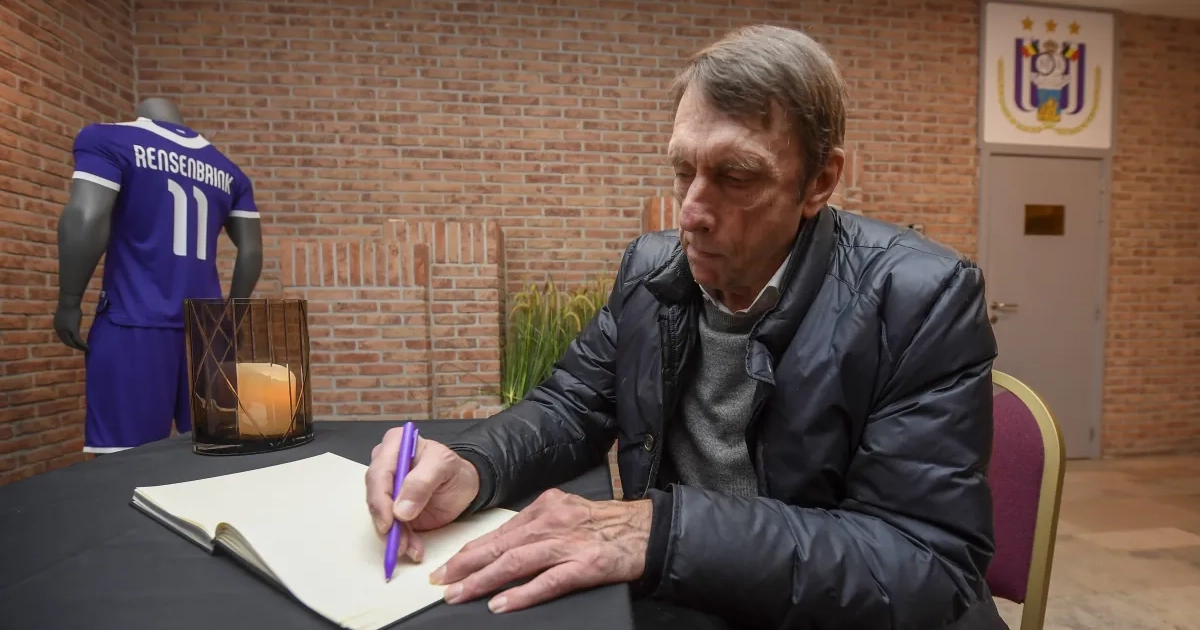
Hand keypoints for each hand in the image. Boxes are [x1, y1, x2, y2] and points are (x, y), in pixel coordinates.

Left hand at [53, 302, 87, 351]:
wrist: (69, 302)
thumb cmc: (69, 304)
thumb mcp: (66, 313)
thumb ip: (68, 318)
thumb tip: (72, 318)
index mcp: (57, 326)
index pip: (62, 337)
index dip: (69, 341)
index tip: (75, 344)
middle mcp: (59, 330)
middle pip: (67, 342)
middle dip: (74, 346)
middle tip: (81, 349)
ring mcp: (65, 331)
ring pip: (72, 343)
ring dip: (79, 348)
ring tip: (86, 350)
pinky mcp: (73, 330)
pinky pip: (78, 341)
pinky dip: (83, 346)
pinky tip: (88, 348)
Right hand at [365, 429, 480, 563]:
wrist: (464, 485)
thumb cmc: (454, 469)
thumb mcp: (445, 466)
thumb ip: (422, 482)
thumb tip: (400, 510)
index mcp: (395, 444)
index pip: (379, 472)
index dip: (380, 498)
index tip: (389, 521)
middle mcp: (385, 465)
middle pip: (375, 495)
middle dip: (386, 522)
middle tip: (398, 542)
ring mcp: (386, 489)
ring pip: (381, 515)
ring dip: (394, 536)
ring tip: (410, 548)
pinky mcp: (392, 510)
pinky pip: (391, 528)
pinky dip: (401, 541)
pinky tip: (412, 549)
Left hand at [429, 488, 652, 613]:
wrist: (647, 530)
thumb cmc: (608, 524)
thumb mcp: (568, 513)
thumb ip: (538, 526)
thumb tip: (504, 546)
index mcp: (545, 507)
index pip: (499, 532)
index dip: (470, 550)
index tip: (447, 564)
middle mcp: (552, 522)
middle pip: (500, 546)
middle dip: (465, 565)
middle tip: (440, 581)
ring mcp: (567, 544)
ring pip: (515, 563)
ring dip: (482, 580)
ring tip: (459, 594)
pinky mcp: (585, 566)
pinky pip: (546, 582)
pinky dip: (521, 594)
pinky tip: (501, 604)